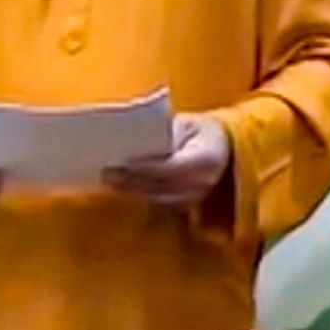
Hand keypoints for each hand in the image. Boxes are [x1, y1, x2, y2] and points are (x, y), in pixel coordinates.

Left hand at [106, 114, 233, 206]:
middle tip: (106, 173)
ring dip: (132, 190)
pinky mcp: (187, 206)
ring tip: (109, 180)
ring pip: (158, 198)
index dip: (146, 168)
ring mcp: (196, 198)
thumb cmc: (198, 132)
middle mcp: (204, 183)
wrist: (223, 150)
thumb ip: (165, 132)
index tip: (122, 162)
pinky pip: (159, 203)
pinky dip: (139, 195)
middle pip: (162, 187)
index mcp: (207, 158)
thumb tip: (133, 137)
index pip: (173, 167)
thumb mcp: (186, 123)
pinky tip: (120, 187)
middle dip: (132, 181)